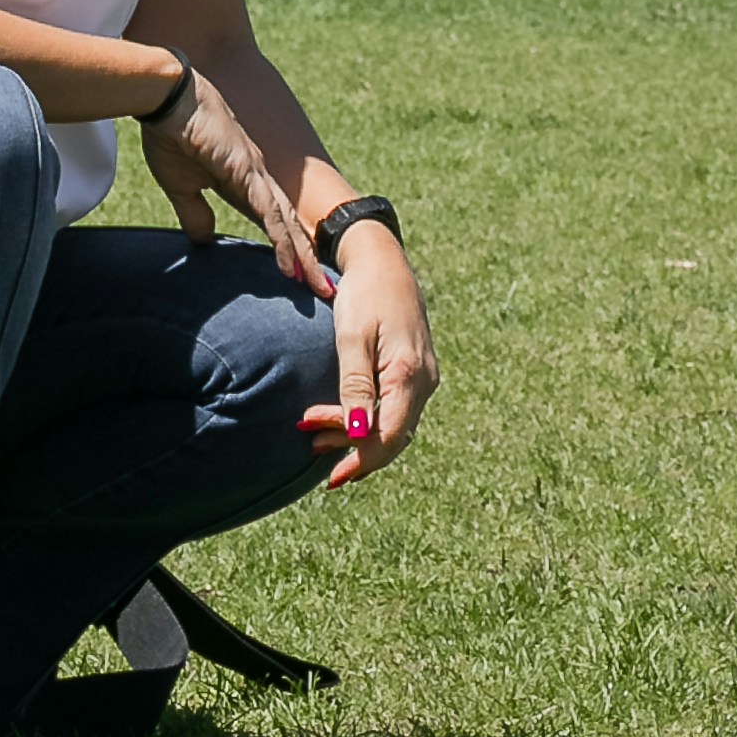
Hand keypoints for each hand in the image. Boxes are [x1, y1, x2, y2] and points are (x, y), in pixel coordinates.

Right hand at [138, 69, 334, 291]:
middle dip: (306, 257)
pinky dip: (281, 240)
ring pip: (285, 222)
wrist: (165, 98)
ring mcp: (254, 173)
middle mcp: (256, 176)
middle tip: (321, 289)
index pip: (271, 220)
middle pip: (287, 224)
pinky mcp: (247, 170)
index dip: (285, 247)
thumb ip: (195, 211)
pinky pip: (269, 212)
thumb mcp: (181, 185)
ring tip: (316, 286)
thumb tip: (204, 239)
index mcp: (242, 179)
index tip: (297, 276)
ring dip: (303, 256)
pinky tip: (289, 263)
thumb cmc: (171, 135)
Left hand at [301, 222, 436, 486]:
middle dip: (353, 448)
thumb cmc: (365, 293)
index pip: (391, 435)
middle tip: (312, 447)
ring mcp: (422, 377)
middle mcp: (424, 381)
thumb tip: (359, 433)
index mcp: (411, 374)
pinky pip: (394, 408)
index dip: (362, 459)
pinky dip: (368, 419)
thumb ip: (355, 385)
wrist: (383, 261)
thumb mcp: (353, 337)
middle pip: (393, 435)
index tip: (332, 475)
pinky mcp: (414, 372)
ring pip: (393, 423)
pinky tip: (342, 420)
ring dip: (357, 435)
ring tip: (317, 439)